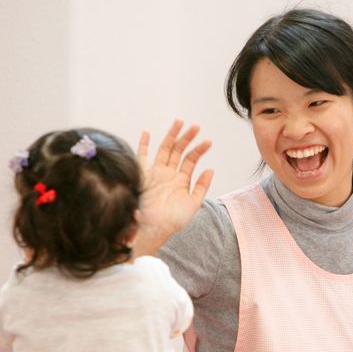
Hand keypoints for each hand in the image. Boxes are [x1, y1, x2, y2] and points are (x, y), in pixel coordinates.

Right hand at [134, 119, 213, 255]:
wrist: (154, 229)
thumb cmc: (173, 220)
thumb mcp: (193, 203)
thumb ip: (201, 186)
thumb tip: (210, 169)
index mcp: (180, 180)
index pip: (190, 160)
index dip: (199, 150)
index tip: (208, 142)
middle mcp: (168, 174)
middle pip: (178, 150)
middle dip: (187, 138)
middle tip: (196, 126)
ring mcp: (156, 173)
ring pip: (164, 149)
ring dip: (172, 136)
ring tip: (180, 122)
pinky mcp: (143, 175)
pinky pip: (142, 156)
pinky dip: (144, 145)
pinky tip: (148, 132)